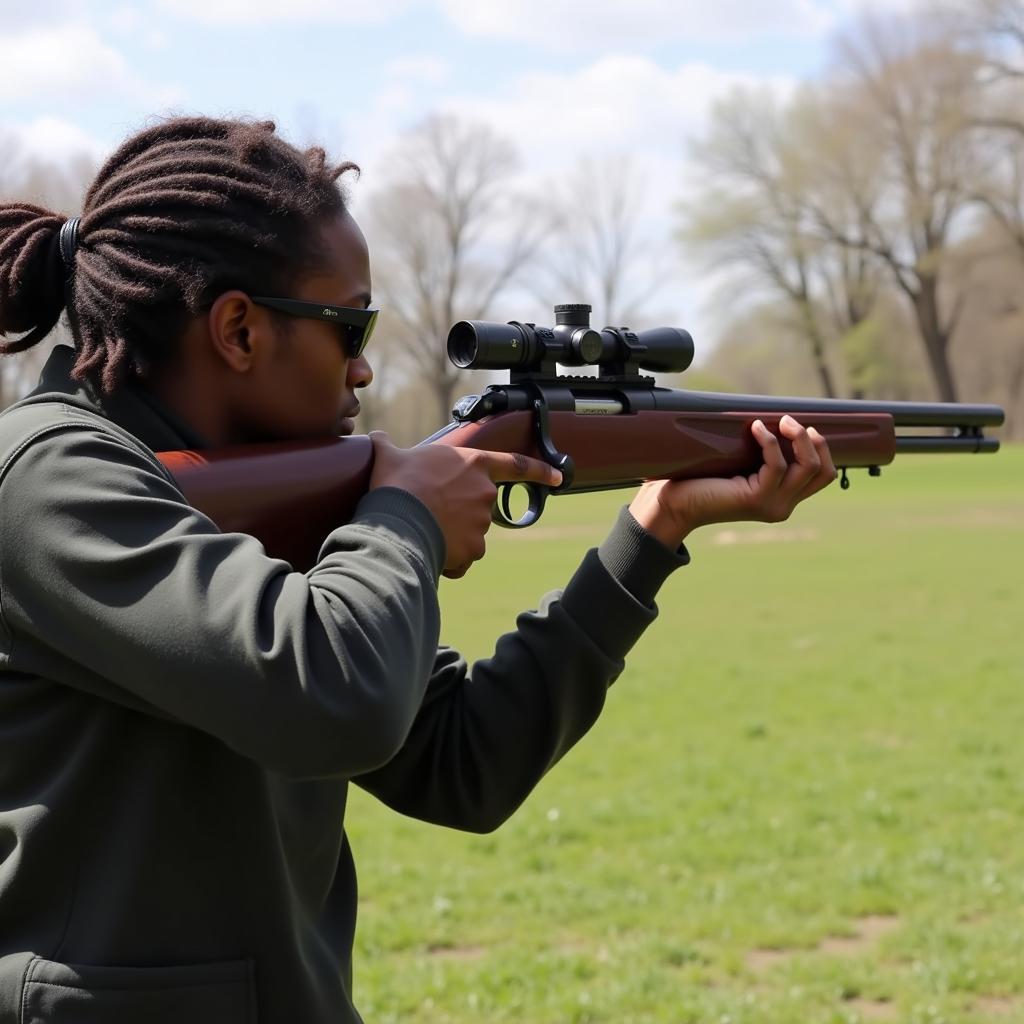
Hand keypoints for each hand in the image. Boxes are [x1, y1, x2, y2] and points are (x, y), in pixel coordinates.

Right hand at [368, 433, 562, 577]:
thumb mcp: (391, 457)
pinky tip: (428, 551)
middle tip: (430, 511)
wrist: (397, 519)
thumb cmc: (397, 484)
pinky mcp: (473, 549)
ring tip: (422, 530)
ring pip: (469, 534)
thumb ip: (389, 447)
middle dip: (459, 512)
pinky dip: (448, 559)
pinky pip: (462, 558)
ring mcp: (482, 523)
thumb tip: (376, 438)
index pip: (516, 465)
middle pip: (479, 506)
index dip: (540, 471)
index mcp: (474, 465)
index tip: (559, 477)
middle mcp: (484, 493)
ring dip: (451, 535)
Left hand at [628, 415, 837, 549]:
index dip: (821, 448)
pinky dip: (769, 441)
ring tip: (780, 421)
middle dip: (815, 440)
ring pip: (808, 467)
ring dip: (797, 437)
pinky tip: (754, 428)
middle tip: (790, 421)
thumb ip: (763, 455)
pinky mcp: (756, 500)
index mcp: (783, 499)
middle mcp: (783, 506)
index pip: (824, 475)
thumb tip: (779, 419)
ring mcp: (773, 506)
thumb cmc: (702, 480)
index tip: (802, 427)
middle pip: (823, 471)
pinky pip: (777, 465)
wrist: (674, 503)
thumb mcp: (742, 465)